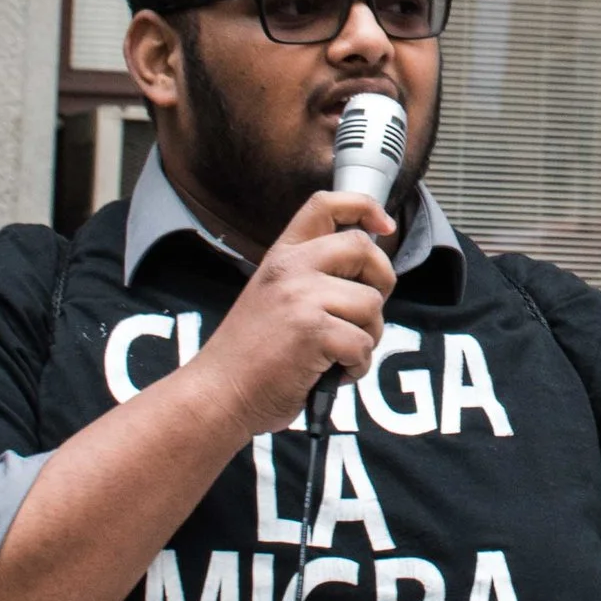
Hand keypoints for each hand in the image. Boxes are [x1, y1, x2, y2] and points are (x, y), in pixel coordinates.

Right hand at [186, 191, 396, 437]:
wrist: (215, 395)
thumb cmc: (249, 356)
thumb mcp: (273, 297)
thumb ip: (311, 277)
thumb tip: (369, 274)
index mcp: (282, 257)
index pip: (325, 205)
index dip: (364, 207)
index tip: (384, 225)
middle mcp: (290, 269)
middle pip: (363, 248)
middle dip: (380, 281)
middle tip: (363, 313)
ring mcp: (301, 297)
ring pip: (371, 303)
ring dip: (366, 336)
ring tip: (334, 354)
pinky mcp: (313, 330)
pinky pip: (363, 344)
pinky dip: (355, 367)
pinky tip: (328, 374)